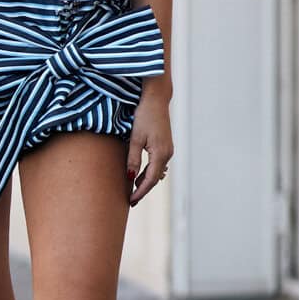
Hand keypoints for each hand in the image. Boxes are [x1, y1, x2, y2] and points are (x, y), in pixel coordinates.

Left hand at [126, 84, 173, 206]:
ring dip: (146, 181)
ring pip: (157, 172)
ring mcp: (168, 150)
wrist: (155, 99)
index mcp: (161, 154)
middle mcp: (168, 154)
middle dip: (143, 190)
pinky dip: (150, 172)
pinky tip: (140, 174)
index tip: (131, 201)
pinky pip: (158, 164)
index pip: (150, 180)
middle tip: (131, 200)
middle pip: (155, 178)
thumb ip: (133, 159)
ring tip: (133, 189)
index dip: (140, 192)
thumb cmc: (144, 115)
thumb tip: (130, 177)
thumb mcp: (135, 138)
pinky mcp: (165, 145)